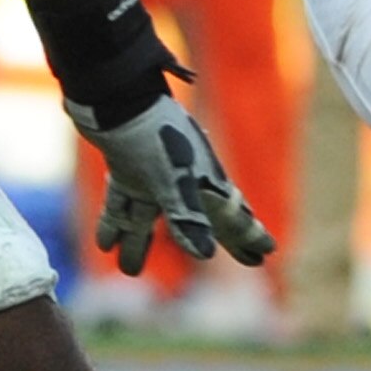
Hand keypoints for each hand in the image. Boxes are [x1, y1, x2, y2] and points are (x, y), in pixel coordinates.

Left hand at [69, 93, 273, 272]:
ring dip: (140, 244)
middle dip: (220, 241)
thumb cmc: (152, 135)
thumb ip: (187, 217)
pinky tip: (104, 245)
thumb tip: (205, 256)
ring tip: (129, 271)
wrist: (117, 99)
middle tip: (247, 261)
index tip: (267, 254)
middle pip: (205, 221)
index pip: (233, 217)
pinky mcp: (128, 171)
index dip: (249, 237)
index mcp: (204, 182)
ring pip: (151, 219)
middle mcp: (184, 182)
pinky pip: (122, 205)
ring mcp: (155, 177)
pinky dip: (114, 225)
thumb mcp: (172, 179)